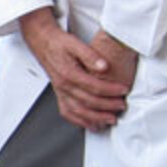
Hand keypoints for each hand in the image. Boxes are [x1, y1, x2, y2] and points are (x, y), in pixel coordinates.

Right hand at [17, 7, 132, 130]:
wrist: (43, 42)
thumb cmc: (58, 43)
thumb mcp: (75, 43)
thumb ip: (90, 55)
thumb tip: (103, 66)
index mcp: (69, 73)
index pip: (94, 86)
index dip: (111, 90)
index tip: (123, 90)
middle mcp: (63, 85)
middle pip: (88, 101)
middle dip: (107, 106)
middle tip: (121, 106)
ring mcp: (61, 91)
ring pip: (78, 111)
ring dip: (95, 118)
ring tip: (109, 119)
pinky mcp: (60, 94)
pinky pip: (68, 113)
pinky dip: (79, 121)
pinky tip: (90, 124)